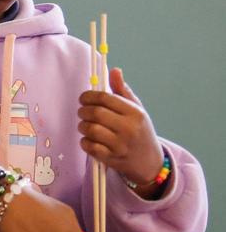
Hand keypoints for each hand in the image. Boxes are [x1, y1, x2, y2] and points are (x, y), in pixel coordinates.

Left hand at [78, 67, 163, 184]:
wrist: (149, 161)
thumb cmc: (139, 130)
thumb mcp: (136, 109)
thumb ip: (122, 90)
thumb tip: (114, 70)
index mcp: (135, 113)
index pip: (105, 98)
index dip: (88, 96)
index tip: (84, 98)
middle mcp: (129, 128)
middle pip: (95, 113)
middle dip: (83, 110)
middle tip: (83, 112)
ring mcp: (120, 145)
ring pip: (90, 129)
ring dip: (82, 126)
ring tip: (86, 125)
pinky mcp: (112, 158)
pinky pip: (89, 146)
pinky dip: (85, 141)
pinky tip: (89, 139)